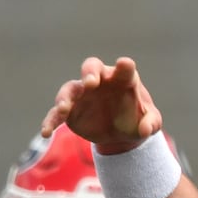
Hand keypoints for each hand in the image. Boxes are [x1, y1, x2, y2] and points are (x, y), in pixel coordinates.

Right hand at [41, 56, 162, 152]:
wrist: (120, 133)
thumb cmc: (137, 119)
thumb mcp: (151, 123)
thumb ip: (151, 124)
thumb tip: (144, 130)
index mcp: (123, 79)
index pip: (124, 69)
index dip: (124, 67)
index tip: (125, 65)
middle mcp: (100, 81)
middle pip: (91, 67)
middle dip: (90, 73)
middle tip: (90, 82)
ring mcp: (83, 95)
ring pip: (70, 89)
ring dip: (65, 97)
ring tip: (64, 109)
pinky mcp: (70, 112)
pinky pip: (56, 114)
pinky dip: (50, 121)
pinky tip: (46, 133)